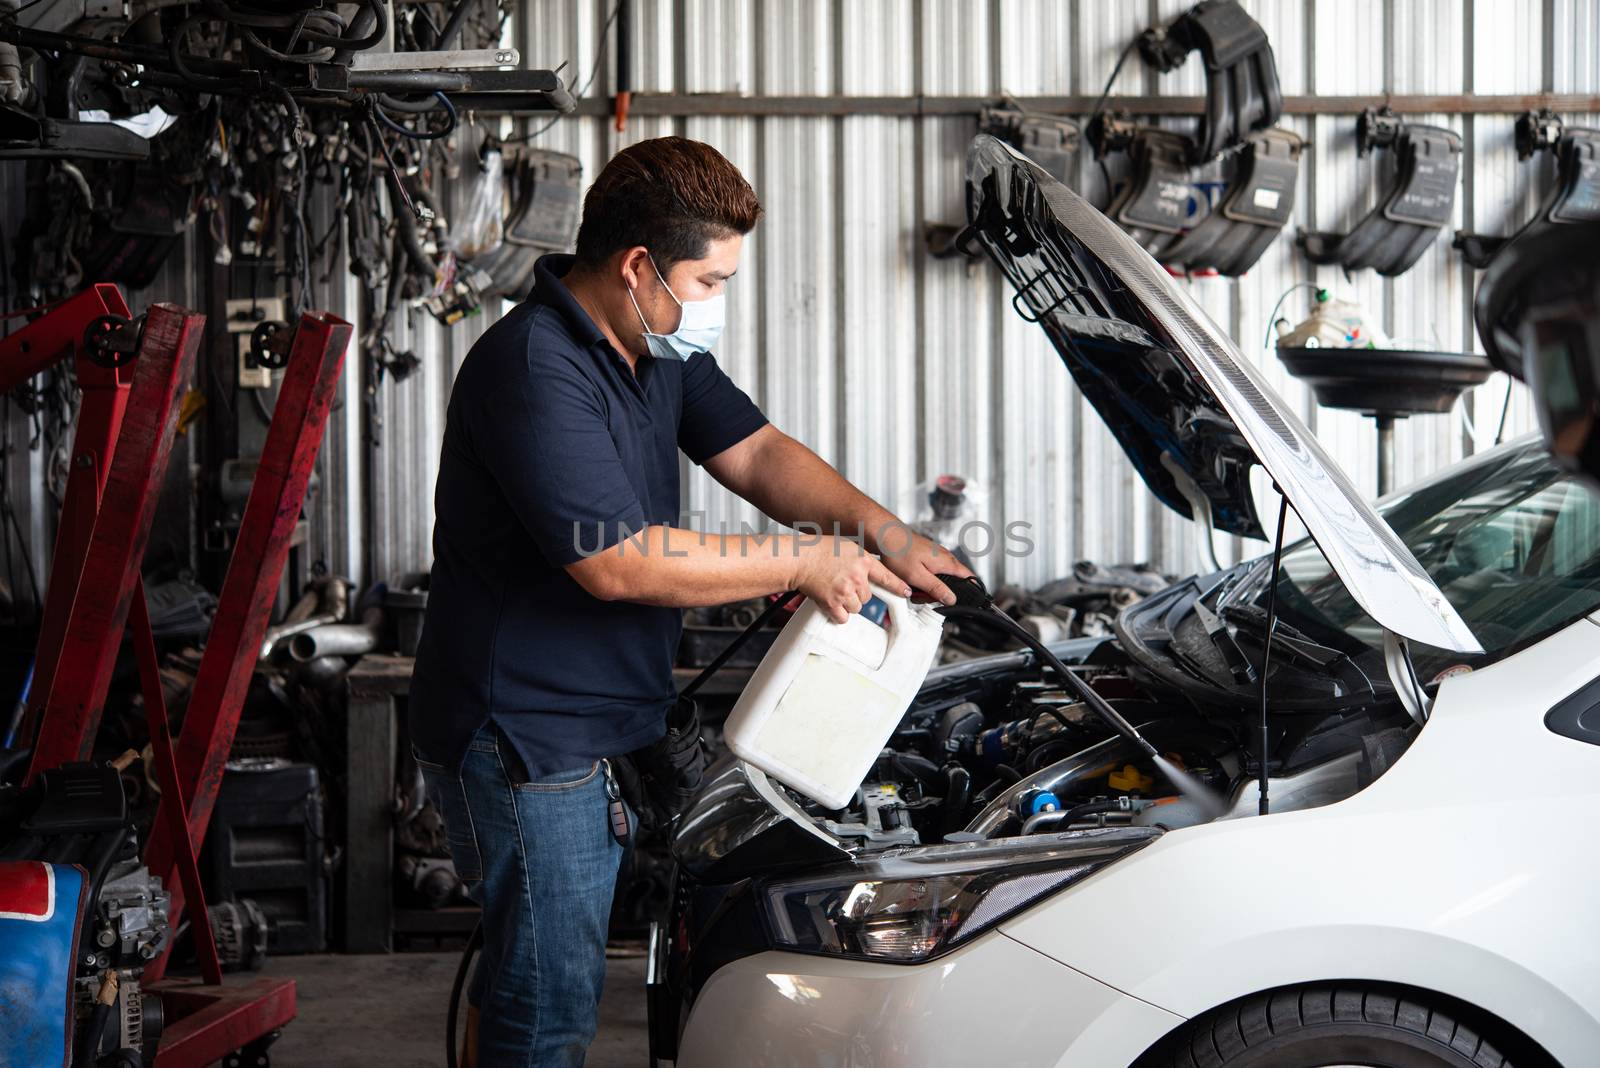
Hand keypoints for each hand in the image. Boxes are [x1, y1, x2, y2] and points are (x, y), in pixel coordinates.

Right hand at [793, 537, 910, 623]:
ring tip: (834, 591)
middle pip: (867, 597)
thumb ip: (862, 560)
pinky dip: (838, 614)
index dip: (898, 587)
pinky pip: (843, 617)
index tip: (907, 593)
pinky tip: (830, 603)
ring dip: (848, 604)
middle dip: (857, 594)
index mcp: (863, 560)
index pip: (887, 577)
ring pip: (857, 608)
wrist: (799, 559)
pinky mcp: (833, 603)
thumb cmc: (819, 550)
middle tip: (842, 584)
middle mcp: (857, 576)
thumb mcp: (848, 546)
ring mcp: (845, 591)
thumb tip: (871, 572)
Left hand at [873, 527, 970, 605]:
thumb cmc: (899, 551)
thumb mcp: (917, 576)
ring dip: (927, 587)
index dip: (968, 592)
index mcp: (947, 562)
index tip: (957, 600)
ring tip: (913, 587)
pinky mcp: (926, 557)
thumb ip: (936, 588)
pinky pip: (930, 573)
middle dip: (938, 593)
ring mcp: (936, 556)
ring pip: (939, 579)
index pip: (970, 578)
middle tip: (922, 595)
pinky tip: (910, 580)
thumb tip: (951, 599)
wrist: (885, 535)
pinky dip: (921, 580)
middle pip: (952, 583)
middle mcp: (945, 557)